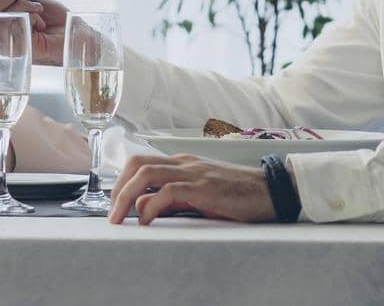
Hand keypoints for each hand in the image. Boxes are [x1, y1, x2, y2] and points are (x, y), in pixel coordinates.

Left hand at [107, 154, 277, 224]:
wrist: (270, 191)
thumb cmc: (237, 195)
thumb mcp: (198, 197)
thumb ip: (171, 200)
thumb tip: (142, 206)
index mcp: (182, 163)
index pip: (140, 163)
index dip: (121, 183)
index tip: (114, 205)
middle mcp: (184, 162)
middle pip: (136, 163)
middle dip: (117, 188)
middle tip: (113, 214)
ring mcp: (193, 172)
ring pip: (146, 172)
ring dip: (126, 196)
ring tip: (119, 219)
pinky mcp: (203, 186)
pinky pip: (168, 190)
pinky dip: (151, 205)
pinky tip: (147, 221)